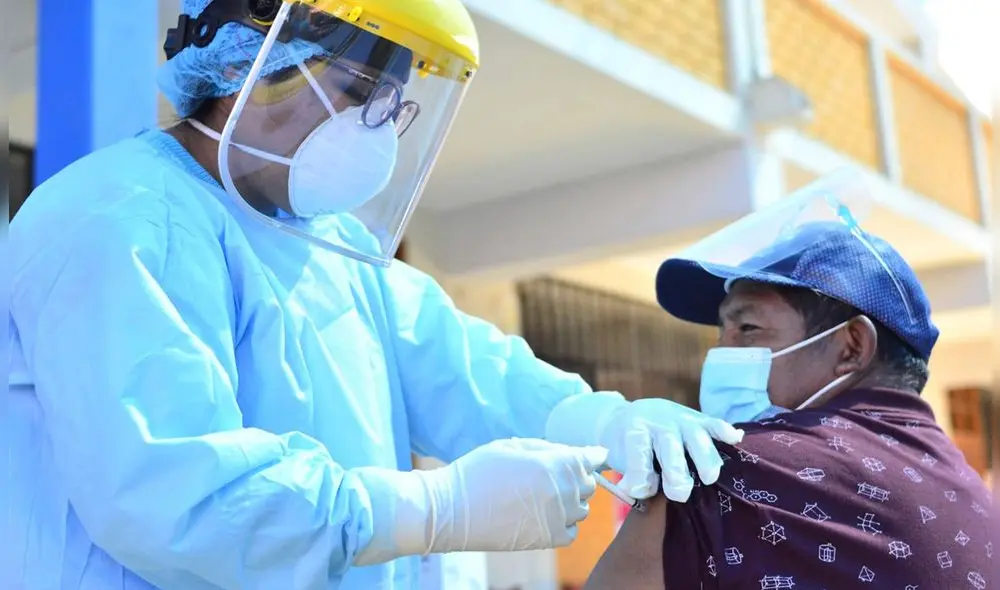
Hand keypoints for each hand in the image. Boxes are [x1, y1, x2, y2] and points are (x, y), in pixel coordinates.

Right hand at [424, 438, 606, 552]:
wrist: (453, 510)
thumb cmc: (479, 471)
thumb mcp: (513, 445)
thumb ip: (548, 448)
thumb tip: (572, 453)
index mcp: (555, 464)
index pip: (591, 458)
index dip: (594, 454)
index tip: (595, 454)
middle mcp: (562, 492)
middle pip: (589, 484)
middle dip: (578, 476)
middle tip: (556, 473)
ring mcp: (557, 518)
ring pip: (582, 508)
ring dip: (571, 500)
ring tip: (545, 495)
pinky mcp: (548, 539)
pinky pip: (572, 531)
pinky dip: (565, 523)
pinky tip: (545, 515)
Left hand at [545, 393, 742, 502]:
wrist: (635, 415)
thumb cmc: (629, 445)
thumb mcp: (621, 457)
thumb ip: (632, 475)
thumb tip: (640, 493)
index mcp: (635, 430)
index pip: (639, 454)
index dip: (642, 478)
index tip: (642, 491)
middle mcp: (659, 422)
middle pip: (671, 448)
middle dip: (676, 475)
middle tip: (679, 494)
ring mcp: (681, 419)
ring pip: (697, 438)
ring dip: (704, 460)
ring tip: (707, 478)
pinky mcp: (698, 419)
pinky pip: (714, 423)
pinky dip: (724, 431)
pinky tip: (735, 438)